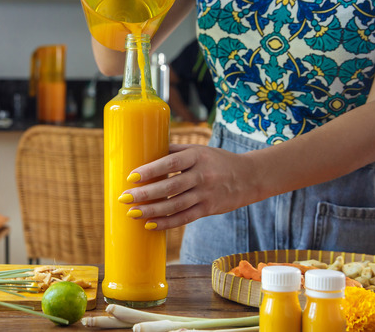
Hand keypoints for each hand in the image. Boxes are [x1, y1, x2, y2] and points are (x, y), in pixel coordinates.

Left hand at [121, 144, 264, 230]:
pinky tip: (150, 224)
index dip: (151, 170)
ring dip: (152, 211)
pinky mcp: (209, 209)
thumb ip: (174, 151)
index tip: (131, 176)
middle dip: (145, 194)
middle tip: (124, 198)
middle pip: (171, 186)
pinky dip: (166, 223)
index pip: (171, 162)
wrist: (249, 177)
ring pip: (176, 205)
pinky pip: (185, 218)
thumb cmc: (216, 160)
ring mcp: (207, 194)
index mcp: (197, 156)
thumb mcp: (199, 150)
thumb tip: (144, 154)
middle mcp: (203, 175)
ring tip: (133, 213)